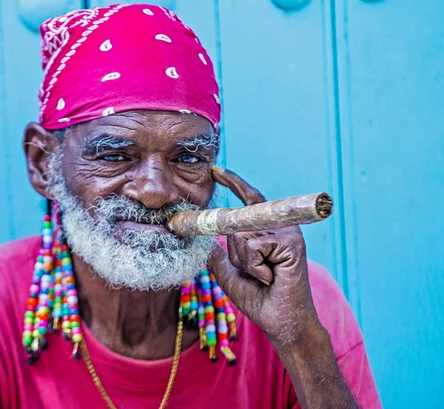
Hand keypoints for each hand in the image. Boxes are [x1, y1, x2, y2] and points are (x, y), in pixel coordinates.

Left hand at [209, 166, 322, 346]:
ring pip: (241, 234)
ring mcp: (286, 232)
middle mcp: (279, 226)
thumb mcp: (229, 271)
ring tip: (264, 276)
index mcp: (267, 229)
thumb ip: (216, 252)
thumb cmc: (258, 297)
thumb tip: (201, 237)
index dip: (233, 182)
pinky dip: (254, 268)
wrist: (280, 321)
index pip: (248, 199)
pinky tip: (271, 278)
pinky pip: (252, 247)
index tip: (215, 170)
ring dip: (244, 262)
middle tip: (257, 273)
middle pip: (237, 220)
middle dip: (235, 252)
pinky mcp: (291, 243)